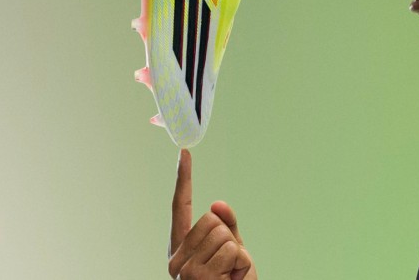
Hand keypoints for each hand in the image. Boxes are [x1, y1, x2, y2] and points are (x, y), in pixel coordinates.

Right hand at [168, 149, 257, 279]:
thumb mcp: (233, 252)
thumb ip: (227, 227)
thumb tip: (217, 203)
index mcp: (181, 250)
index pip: (180, 207)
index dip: (183, 178)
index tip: (184, 152)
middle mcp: (176, 260)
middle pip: (211, 219)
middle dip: (228, 238)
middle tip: (227, 267)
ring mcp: (184, 270)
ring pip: (224, 234)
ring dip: (237, 255)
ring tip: (230, 277)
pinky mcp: (198, 277)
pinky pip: (233, 250)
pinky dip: (242, 264)